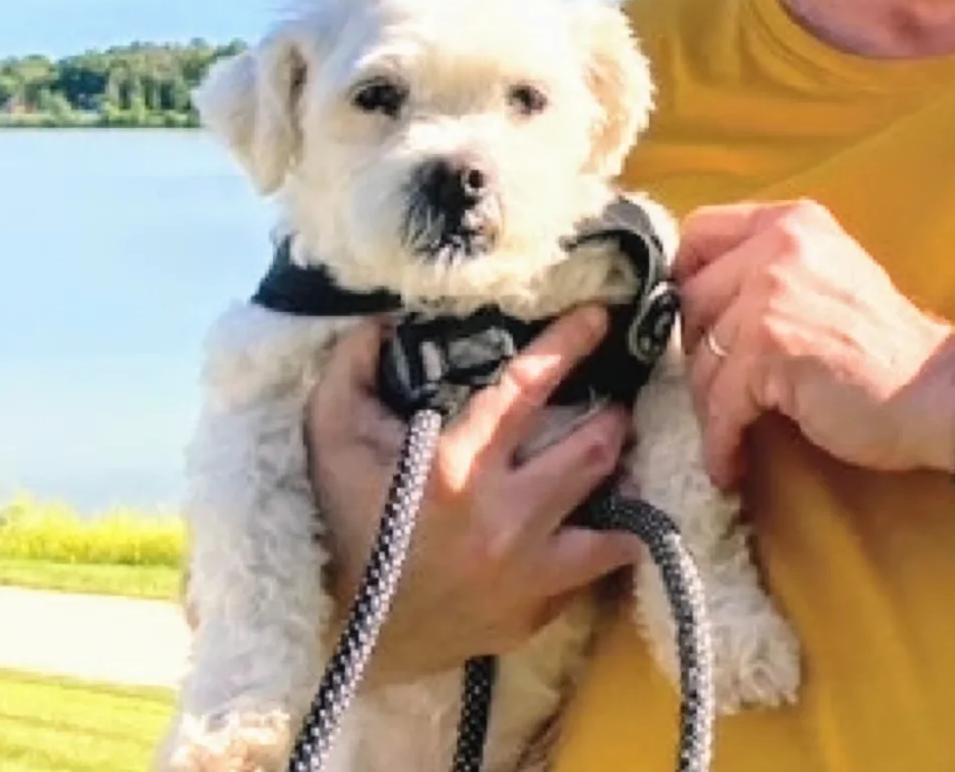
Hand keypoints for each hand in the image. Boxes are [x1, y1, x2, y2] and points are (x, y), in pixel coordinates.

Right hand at [303, 305, 638, 680]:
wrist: (344, 637)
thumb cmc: (341, 526)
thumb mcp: (331, 438)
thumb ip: (353, 369)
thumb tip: (385, 320)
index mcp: (455, 469)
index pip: (528, 388)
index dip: (568, 345)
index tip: (600, 316)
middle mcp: (505, 520)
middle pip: (595, 450)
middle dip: (613, 417)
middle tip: (612, 400)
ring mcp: (528, 575)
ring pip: (617, 519)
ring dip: (622, 483)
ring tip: (617, 461)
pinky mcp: (537, 615)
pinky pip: (592, 571)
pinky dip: (598, 541)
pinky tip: (594, 521)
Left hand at [675, 199, 954, 490]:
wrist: (940, 391)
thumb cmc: (886, 348)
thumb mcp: (828, 278)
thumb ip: (771, 272)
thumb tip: (697, 303)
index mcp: (792, 222)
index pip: (700, 231)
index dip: (685, 279)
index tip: (695, 325)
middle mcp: (778, 245)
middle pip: (691, 299)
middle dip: (698, 355)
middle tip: (719, 393)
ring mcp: (771, 294)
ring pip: (702, 358)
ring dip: (709, 409)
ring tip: (728, 438)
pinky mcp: (770, 348)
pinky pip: (720, 403)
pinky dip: (721, 441)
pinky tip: (733, 463)